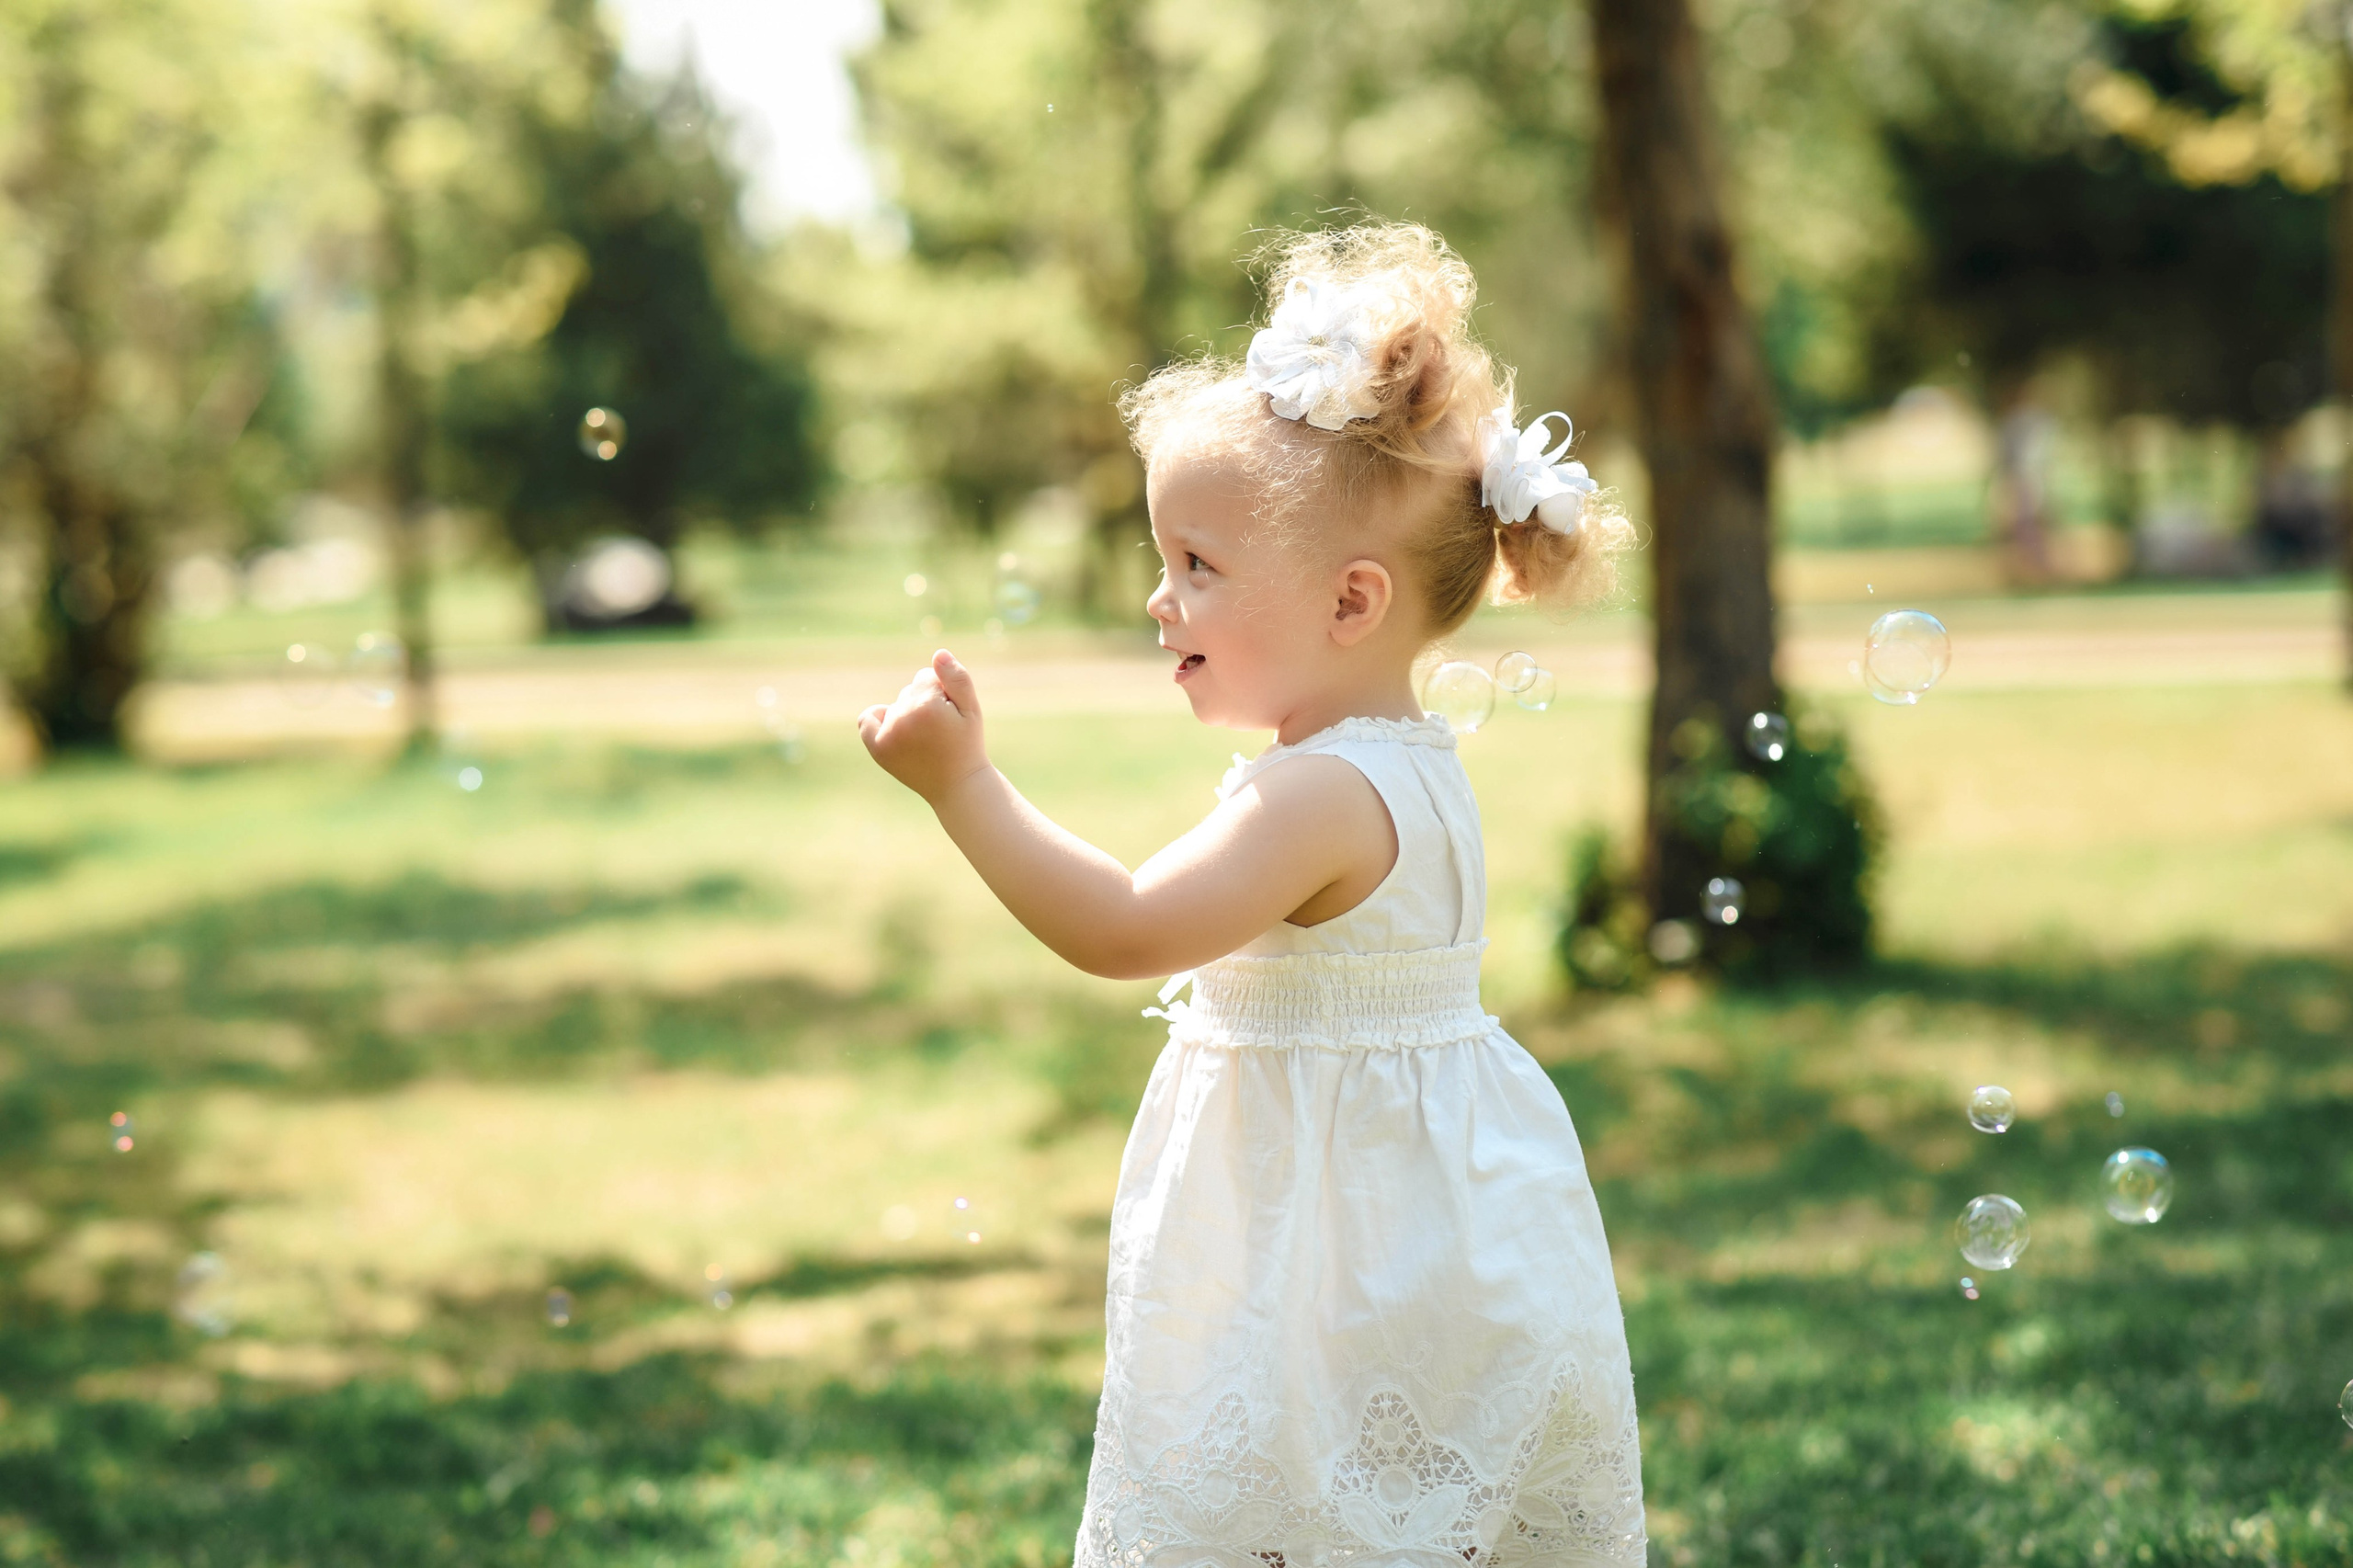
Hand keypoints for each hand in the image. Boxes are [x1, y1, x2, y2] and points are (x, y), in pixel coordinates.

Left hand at [859, 649, 989, 801]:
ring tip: (926, 738)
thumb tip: (938, 654)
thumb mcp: (972, 709)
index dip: (943, 692)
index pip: (926, 676)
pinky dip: (879, 719)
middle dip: (926, 702)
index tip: (952, 714)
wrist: (956, 785)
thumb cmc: (967, 745)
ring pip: (896, 704)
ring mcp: (887, 734)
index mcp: (926, 705)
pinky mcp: (877, 748)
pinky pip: (868, 719)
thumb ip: (957, 678)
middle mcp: (902, 717)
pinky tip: (895, 730)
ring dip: (908, 713)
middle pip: (910, 690)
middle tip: (941, 730)